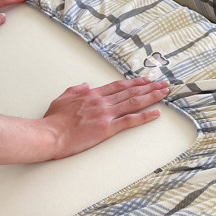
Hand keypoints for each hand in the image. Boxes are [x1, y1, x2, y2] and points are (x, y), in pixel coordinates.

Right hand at [41, 77, 169, 159]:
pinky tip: (156, 113)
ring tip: (164, 93)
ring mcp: (106, 114)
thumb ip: (75, 90)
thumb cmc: (54, 121)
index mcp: (92, 95)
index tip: (146, 80)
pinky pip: (130, 121)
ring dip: (152, 96)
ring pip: (134, 102)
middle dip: (150, 87)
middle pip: (131, 91)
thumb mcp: (62, 99)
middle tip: (163, 84)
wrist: (50, 135)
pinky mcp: (107, 128)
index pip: (118, 86)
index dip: (134, 82)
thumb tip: (84, 85)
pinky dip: (144, 116)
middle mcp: (102, 102)